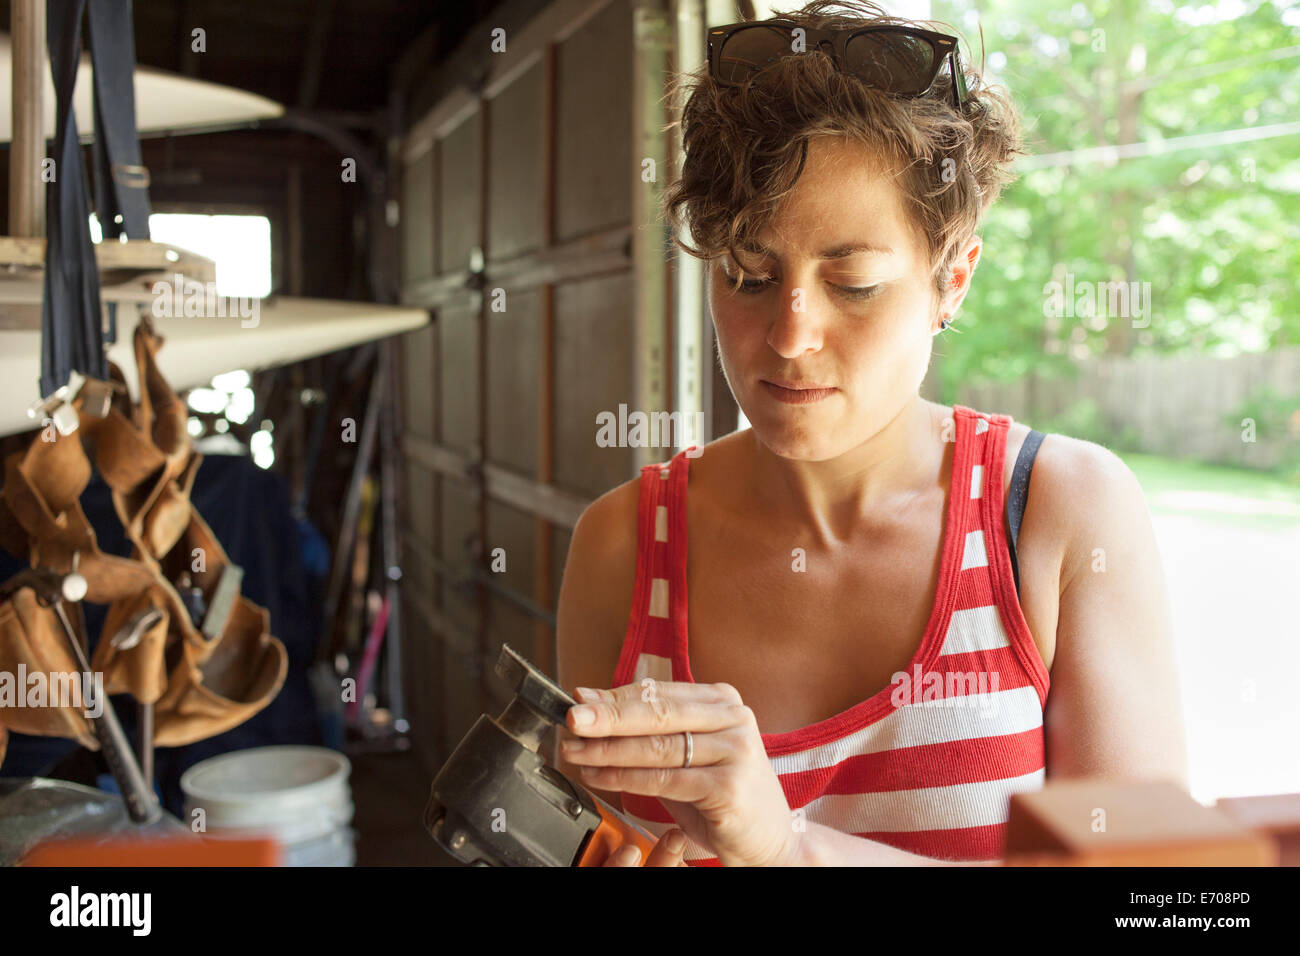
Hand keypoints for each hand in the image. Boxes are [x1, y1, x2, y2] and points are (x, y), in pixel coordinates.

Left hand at [562, 681, 801, 866]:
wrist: (769, 842)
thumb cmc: (722, 796)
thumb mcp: (688, 755)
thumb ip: (649, 731)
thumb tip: (593, 704)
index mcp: (724, 701)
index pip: (660, 693)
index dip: (615, 696)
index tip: (579, 701)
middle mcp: (734, 719)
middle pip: (657, 712)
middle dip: (608, 716)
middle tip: (573, 719)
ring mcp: (736, 750)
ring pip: (657, 746)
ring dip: (609, 749)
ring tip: (576, 751)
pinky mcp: (729, 786)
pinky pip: (664, 779)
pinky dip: (624, 778)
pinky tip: (599, 776)